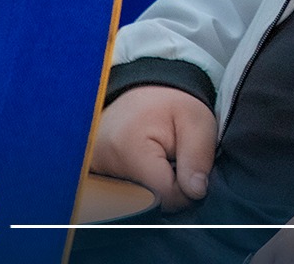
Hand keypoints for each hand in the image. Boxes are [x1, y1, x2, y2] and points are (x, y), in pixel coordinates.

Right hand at [89, 85, 216, 211]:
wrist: (145, 90)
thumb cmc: (171, 103)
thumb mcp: (196, 120)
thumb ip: (199, 156)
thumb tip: (196, 192)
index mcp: (128, 149)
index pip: (164, 196)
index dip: (186, 189)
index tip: (190, 168)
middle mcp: (102, 162)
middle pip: (147, 203)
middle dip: (168, 188)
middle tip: (174, 158)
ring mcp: (94, 169)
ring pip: (135, 201)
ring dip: (154, 188)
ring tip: (159, 158)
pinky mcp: (94, 172)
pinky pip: (122, 194)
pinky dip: (140, 186)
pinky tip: (145, 166)